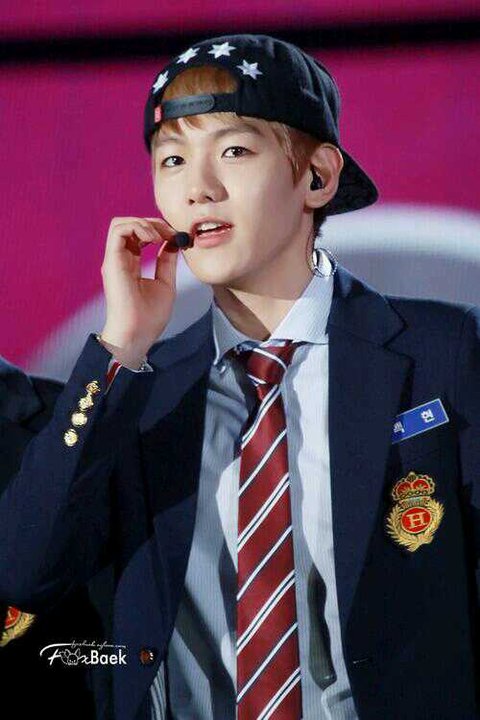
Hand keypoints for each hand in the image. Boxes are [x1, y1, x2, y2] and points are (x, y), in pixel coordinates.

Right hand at [100, 216, 178, 367]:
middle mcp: (120, 259)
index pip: (140, 235)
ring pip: (121, 223)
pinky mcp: (112, 261)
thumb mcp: (165, 283)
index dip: (159, 230)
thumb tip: (173, 242)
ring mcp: (114, 260)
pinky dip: (137, 226)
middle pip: (131, 226)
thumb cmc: (149, 317)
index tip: (177, 237)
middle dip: (154, 223)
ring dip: (144, 223)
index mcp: (131, 264)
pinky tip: (153, 239)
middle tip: (172, 233)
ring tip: (160, 236)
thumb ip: (167, 261)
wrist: (137, 334)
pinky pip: (118, 230)